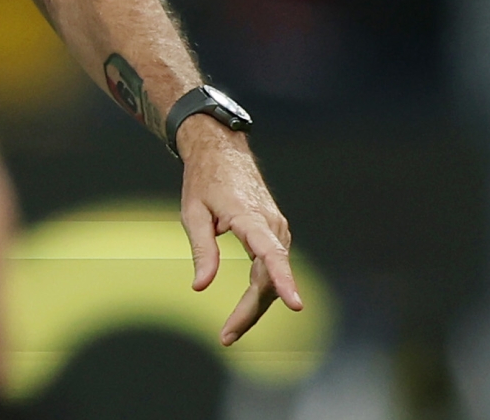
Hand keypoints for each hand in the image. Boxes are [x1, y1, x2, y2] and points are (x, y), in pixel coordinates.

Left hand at [177, 117, 302, 344]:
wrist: (222, 152)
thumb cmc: (204, 181)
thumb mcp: (192, 213)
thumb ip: (201, 250)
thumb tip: (201, 286)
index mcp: (250, 218)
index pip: (272, 254)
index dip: (284, 280)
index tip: (297, 304)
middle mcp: (272, 226)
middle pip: (268, 278)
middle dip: (250, 311)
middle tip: (226, 336)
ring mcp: (277, 230)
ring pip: (270, 277)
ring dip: (255, 305)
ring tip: (230, 330)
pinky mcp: (274, 233)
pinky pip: (270, 268)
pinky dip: (260, 290)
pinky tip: (245, 309)